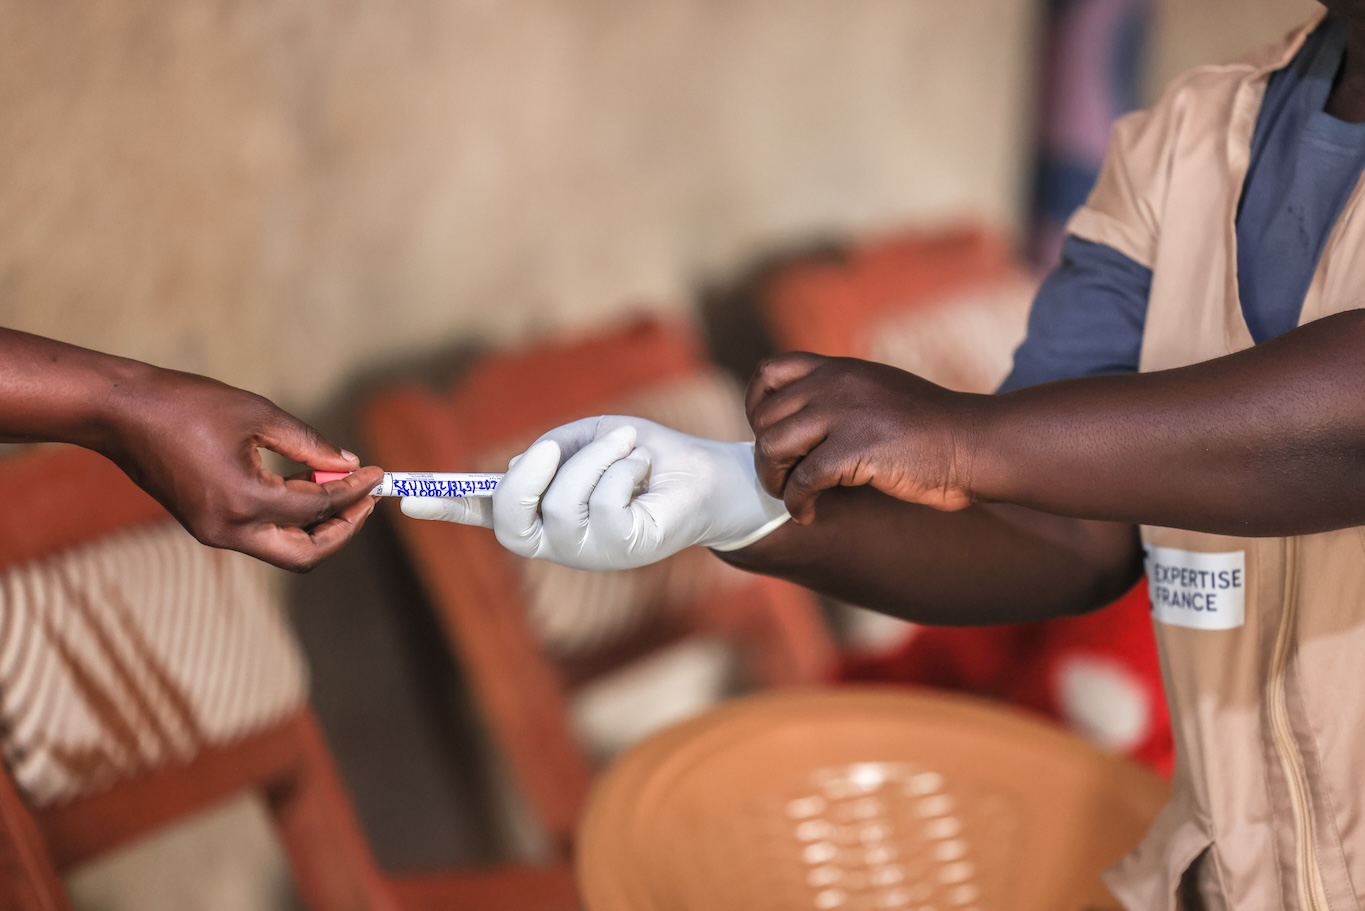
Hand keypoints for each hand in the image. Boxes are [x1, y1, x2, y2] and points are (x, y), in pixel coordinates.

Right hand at [103, 366, 382, 571]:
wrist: (121, 413)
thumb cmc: (187, 405)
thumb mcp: (259, 415)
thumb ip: (310, 446)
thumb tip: (349, 464)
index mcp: (245, 500)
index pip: (320, 508)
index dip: (355, 492)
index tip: (379, 474)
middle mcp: (230, 529)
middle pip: (306, 555)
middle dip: (343, 529)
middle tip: (366, 498)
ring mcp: (215, 533)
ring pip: (284, 550)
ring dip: (319, 525)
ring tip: (343, 487)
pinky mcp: (207, 526)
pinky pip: (261, 534)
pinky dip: (291, 518)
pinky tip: (307, 485)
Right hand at [399, 416, 789, 568]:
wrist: (710, 476)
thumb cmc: (647, 457)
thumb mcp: (590, 439)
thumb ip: (552, 449)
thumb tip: (516, 468)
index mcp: (545, 511)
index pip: (487, 513)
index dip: (447, 505)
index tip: (406, 495)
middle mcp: (560, 540)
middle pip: (512, 520)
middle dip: (528, 476)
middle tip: (553, 446)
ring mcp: (591, 552)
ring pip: (562, 501)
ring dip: (596, 457)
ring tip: (627, 445)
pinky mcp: (624, 549)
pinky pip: (601, 504)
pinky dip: (620, 468)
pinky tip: (640, 469)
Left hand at [746, 352, 981, 523]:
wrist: (977, 443)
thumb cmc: (932, 430)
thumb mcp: (879, 394)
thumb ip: (842, 397)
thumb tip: (801, 422)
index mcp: (839, 369)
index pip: (770, 372)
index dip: (756, 406)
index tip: (766, 435)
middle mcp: (836, 384)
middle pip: (765, 417)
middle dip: (765, 455)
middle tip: (781, 479)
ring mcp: (845, 413)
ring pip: (773, 446)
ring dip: (774, 481)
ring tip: (791, 497)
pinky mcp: (857, 448)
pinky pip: (803, 480)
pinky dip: (798, 504)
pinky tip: (808, 515)